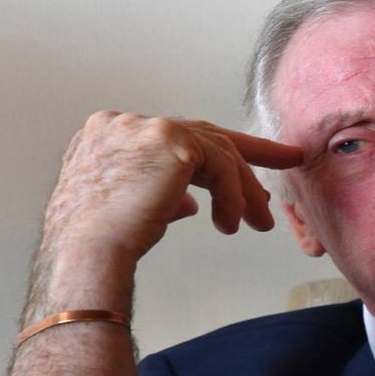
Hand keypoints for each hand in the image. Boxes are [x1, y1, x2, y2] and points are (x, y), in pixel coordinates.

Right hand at [4, 111, 302, 375]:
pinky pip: (221, 164)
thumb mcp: (131, 208)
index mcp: (111, 133)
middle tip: (288, 160)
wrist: (86, 252)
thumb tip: (191, 202)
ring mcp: (147, 127)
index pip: (178, 137)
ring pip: (217, 150)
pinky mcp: (171, 141)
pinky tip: (232, 223)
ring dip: (244, 189)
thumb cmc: (99, 241)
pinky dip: (234, 195)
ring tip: (260, 222)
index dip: (215, 152)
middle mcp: (126, 122)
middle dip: (247, 157)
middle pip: (203, 135)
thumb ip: (162, 193)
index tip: (246, 163)